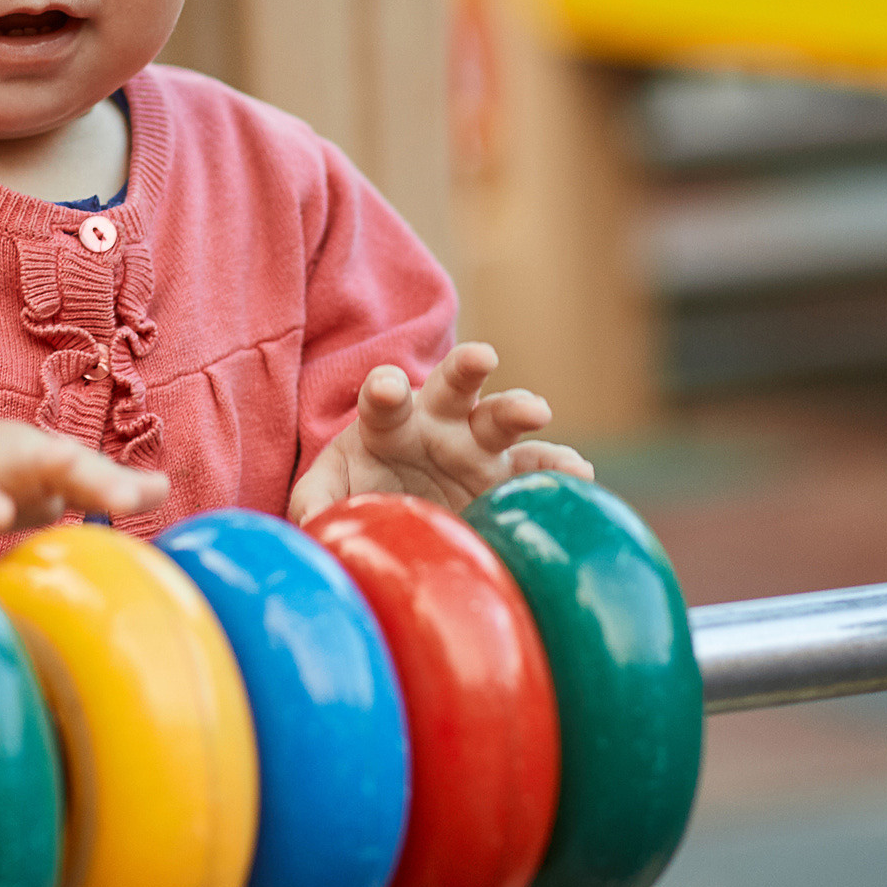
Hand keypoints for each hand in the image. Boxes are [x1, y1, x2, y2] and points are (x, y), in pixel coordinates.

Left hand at [288, 342, 592, 523]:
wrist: (403, 509)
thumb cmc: (362, 490)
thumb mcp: (331, 495)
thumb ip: (315, 505)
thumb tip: (310, 531)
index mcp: (388, 421)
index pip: (382, 398)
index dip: (383, 390)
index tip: (384, 387)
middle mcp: (438, 422)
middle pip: (453, 385)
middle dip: (466, 367)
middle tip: (482, 356)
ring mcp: (478, 446)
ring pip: (501, 419)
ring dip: (519, 409)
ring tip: (538, 410)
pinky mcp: (506, 477)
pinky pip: (535, 468)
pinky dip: (557, 468)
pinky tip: (576, 473)